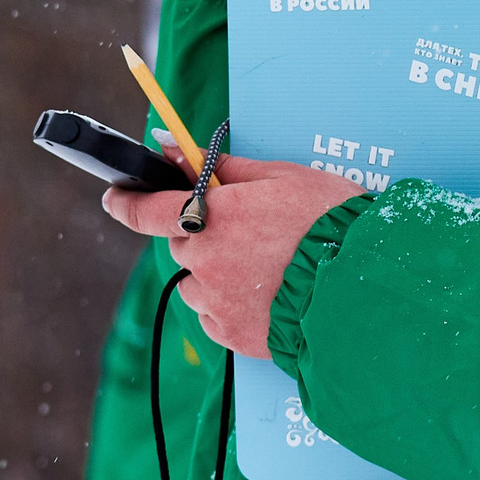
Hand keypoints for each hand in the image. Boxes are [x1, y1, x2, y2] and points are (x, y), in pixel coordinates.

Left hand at [103, 156, 366, 355]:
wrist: (363, 286)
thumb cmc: (327, 221)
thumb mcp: (281, 176)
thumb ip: (221, 164)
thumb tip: (169, 144)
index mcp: (210, 214)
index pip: (147, 210)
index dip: (126, 202)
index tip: (115, 197)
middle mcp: (205, 260)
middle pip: (182, 244)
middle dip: (203, 233)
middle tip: (248, 230)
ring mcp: (217, 301)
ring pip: (198, 283)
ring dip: (217, 272)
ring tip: (267, 266)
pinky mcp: (233, 335)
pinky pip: (216, 315)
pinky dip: (232, 304)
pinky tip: (268, 293)